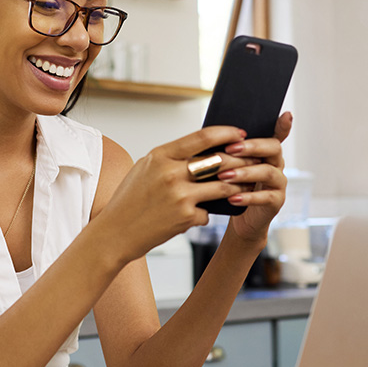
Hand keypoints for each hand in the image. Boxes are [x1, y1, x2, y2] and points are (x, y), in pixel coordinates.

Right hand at [94, 126, 259, 263]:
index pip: (202, 137)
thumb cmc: (129, 200)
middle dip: (240, 160)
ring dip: (236, 186)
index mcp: (161, 156)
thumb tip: (200, 149)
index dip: (226, 134)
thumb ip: (170, 158)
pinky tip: (197, 216)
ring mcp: (180, 196)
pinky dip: (206, 214)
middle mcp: (171, 173)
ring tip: (242, 186)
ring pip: (223, 186)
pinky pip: (208, 212)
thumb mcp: (145, 169)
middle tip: (252, 160)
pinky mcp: (186, 217)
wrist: (115, 233)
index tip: (239, 134)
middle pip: (219, 161)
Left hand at [222, 112, 292, 243]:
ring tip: (225, 176)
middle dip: (251, 147)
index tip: (286, 114)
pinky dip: (248, 197)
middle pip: (273, 148)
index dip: (283, 125)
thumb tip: (208, 136)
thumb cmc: (232, 187)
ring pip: (267, 172)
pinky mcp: (276, 201)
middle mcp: (276, 164)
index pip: (277, 134)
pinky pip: (266, 197)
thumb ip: (227, 152)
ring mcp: (278, 183)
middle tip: (230, 149)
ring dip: (245, 173)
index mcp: (266, 152)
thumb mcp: (228, 166)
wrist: (239, 218)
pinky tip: (233, 198)